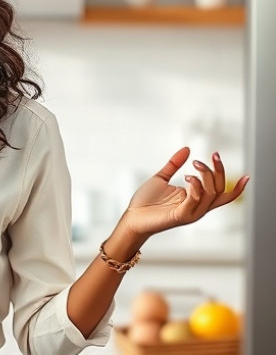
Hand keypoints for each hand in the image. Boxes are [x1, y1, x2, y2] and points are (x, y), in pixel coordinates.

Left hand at [119, 147, 248, 236]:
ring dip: (206, 176)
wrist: (132, 217)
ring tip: (195, 163)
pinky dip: (196, 187)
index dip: (235, 182)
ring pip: (211, 194)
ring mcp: (191, 212)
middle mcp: (197, 206)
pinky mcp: (181, 216)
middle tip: (213, 155)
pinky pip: (195, 201)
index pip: (223, 192)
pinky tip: (188, 177)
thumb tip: (187, 149)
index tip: (223, 159)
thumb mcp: (161, 178)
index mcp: (195, 198)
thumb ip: (174, 164)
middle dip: (219, 171)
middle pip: (220, 190)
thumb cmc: (146, 201)